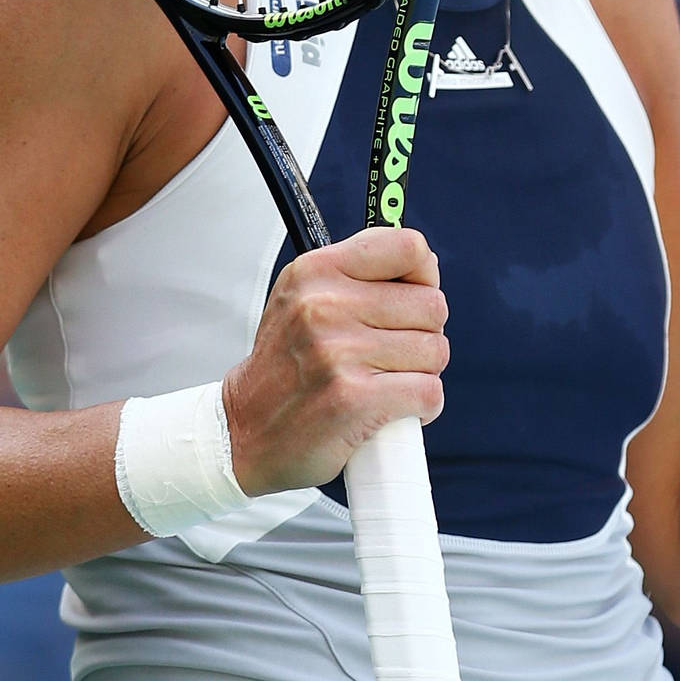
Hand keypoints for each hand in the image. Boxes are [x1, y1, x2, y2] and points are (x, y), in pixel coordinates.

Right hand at [221, 227, 448, 495]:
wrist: (244, 432)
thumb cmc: (287, 367)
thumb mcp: (304, 299)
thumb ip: (358, 276)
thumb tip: (426, 265)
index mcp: (316, 272)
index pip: (409, 248)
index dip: (424, 277)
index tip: (411, 298)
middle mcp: (324, 306)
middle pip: (431, 305)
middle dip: (424, 334)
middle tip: (391, 353)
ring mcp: (338, 353)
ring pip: (435, 351)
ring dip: (422, 372)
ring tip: (386, 381)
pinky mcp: (355, 399)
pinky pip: (429, 393)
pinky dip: (422, 407)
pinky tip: (393, 409)